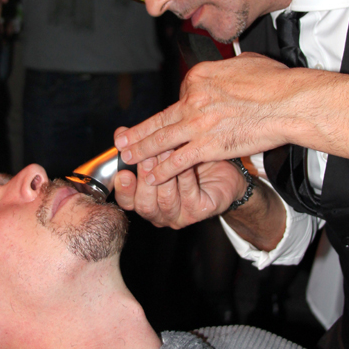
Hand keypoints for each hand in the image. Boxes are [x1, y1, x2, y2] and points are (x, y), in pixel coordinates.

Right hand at [114, 153, 246, 229]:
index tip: (123, 171)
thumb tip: (120, 132)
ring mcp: (180, 216)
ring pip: (165, 200)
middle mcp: (160, 214)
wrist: (227, 172)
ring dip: (164, 175)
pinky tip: (183, 160)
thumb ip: (143, 147)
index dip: (123, 188)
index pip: (127, 202)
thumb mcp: (164, 153)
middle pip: (144, 204)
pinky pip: (188, 195)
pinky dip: (184, 176)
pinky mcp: (200, 212)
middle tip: (145, 155)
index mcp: (147, 201)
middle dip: (144, 178)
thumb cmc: (191, 162)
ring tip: (165, 152)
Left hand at [115, 53, 291, 185]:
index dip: (177, 108)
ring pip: (162, 139)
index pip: (180, 94)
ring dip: (141, 150)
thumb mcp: (244, 63)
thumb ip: (225, 71)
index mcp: (199, 77)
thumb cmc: (275, 82)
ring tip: (127, 157)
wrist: (289, 103)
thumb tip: (223, 75)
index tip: (171, 118)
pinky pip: (178, 160)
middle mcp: (192, 99)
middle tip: (122, 140)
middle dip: (138, 132)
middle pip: (160, 118)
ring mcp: (198, 124)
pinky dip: (162, 169)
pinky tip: (152, 175)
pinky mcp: (208, 146)